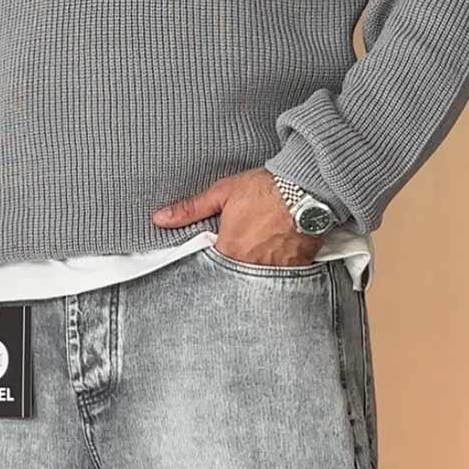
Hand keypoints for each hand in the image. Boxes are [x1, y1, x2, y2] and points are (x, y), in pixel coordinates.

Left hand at [151, 167, 321, 266]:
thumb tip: (161, 218)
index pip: (208, 266)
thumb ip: (191, 209)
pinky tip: (274, 252)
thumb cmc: (267, 189)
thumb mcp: (222, 193)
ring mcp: (274, 271)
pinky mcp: (295, 269)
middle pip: (232, 275)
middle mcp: (250, 266)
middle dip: (231, 264)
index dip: (208, 257)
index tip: (212, 249)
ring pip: (255, 279)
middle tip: (240, 246)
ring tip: (257, 247)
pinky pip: (278, 277)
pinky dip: (274, 267)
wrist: (307, 189)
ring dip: (252, 267)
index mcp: (229, 250)